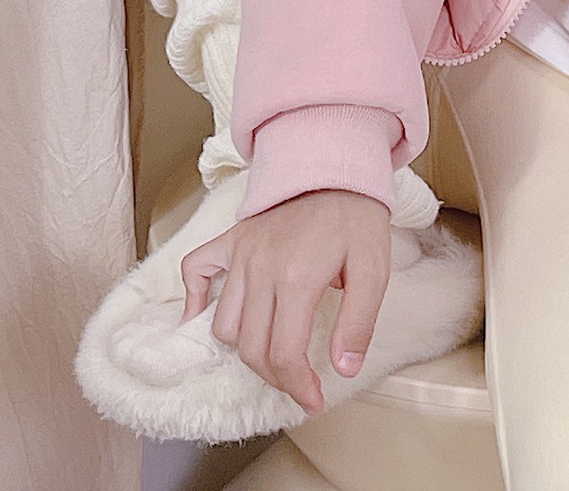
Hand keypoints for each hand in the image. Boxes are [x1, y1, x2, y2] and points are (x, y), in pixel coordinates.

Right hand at [178, 187, 391, 415]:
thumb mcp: (374, 268)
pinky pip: (195, 269)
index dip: (297, 387)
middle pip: (251, 347)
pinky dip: (194, 297)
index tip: (311, 401)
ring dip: (245, 346)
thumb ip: (358, 321)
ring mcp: (241, 252)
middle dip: (275, 376)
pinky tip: (204, 316)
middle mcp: (261, 266)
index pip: (284, 353)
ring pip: (224, 322)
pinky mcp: (231, 238)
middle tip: (297, 382)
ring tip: (271, 351)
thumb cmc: (356, 218)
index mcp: (298, 276)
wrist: (336, 167)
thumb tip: (343, 369)